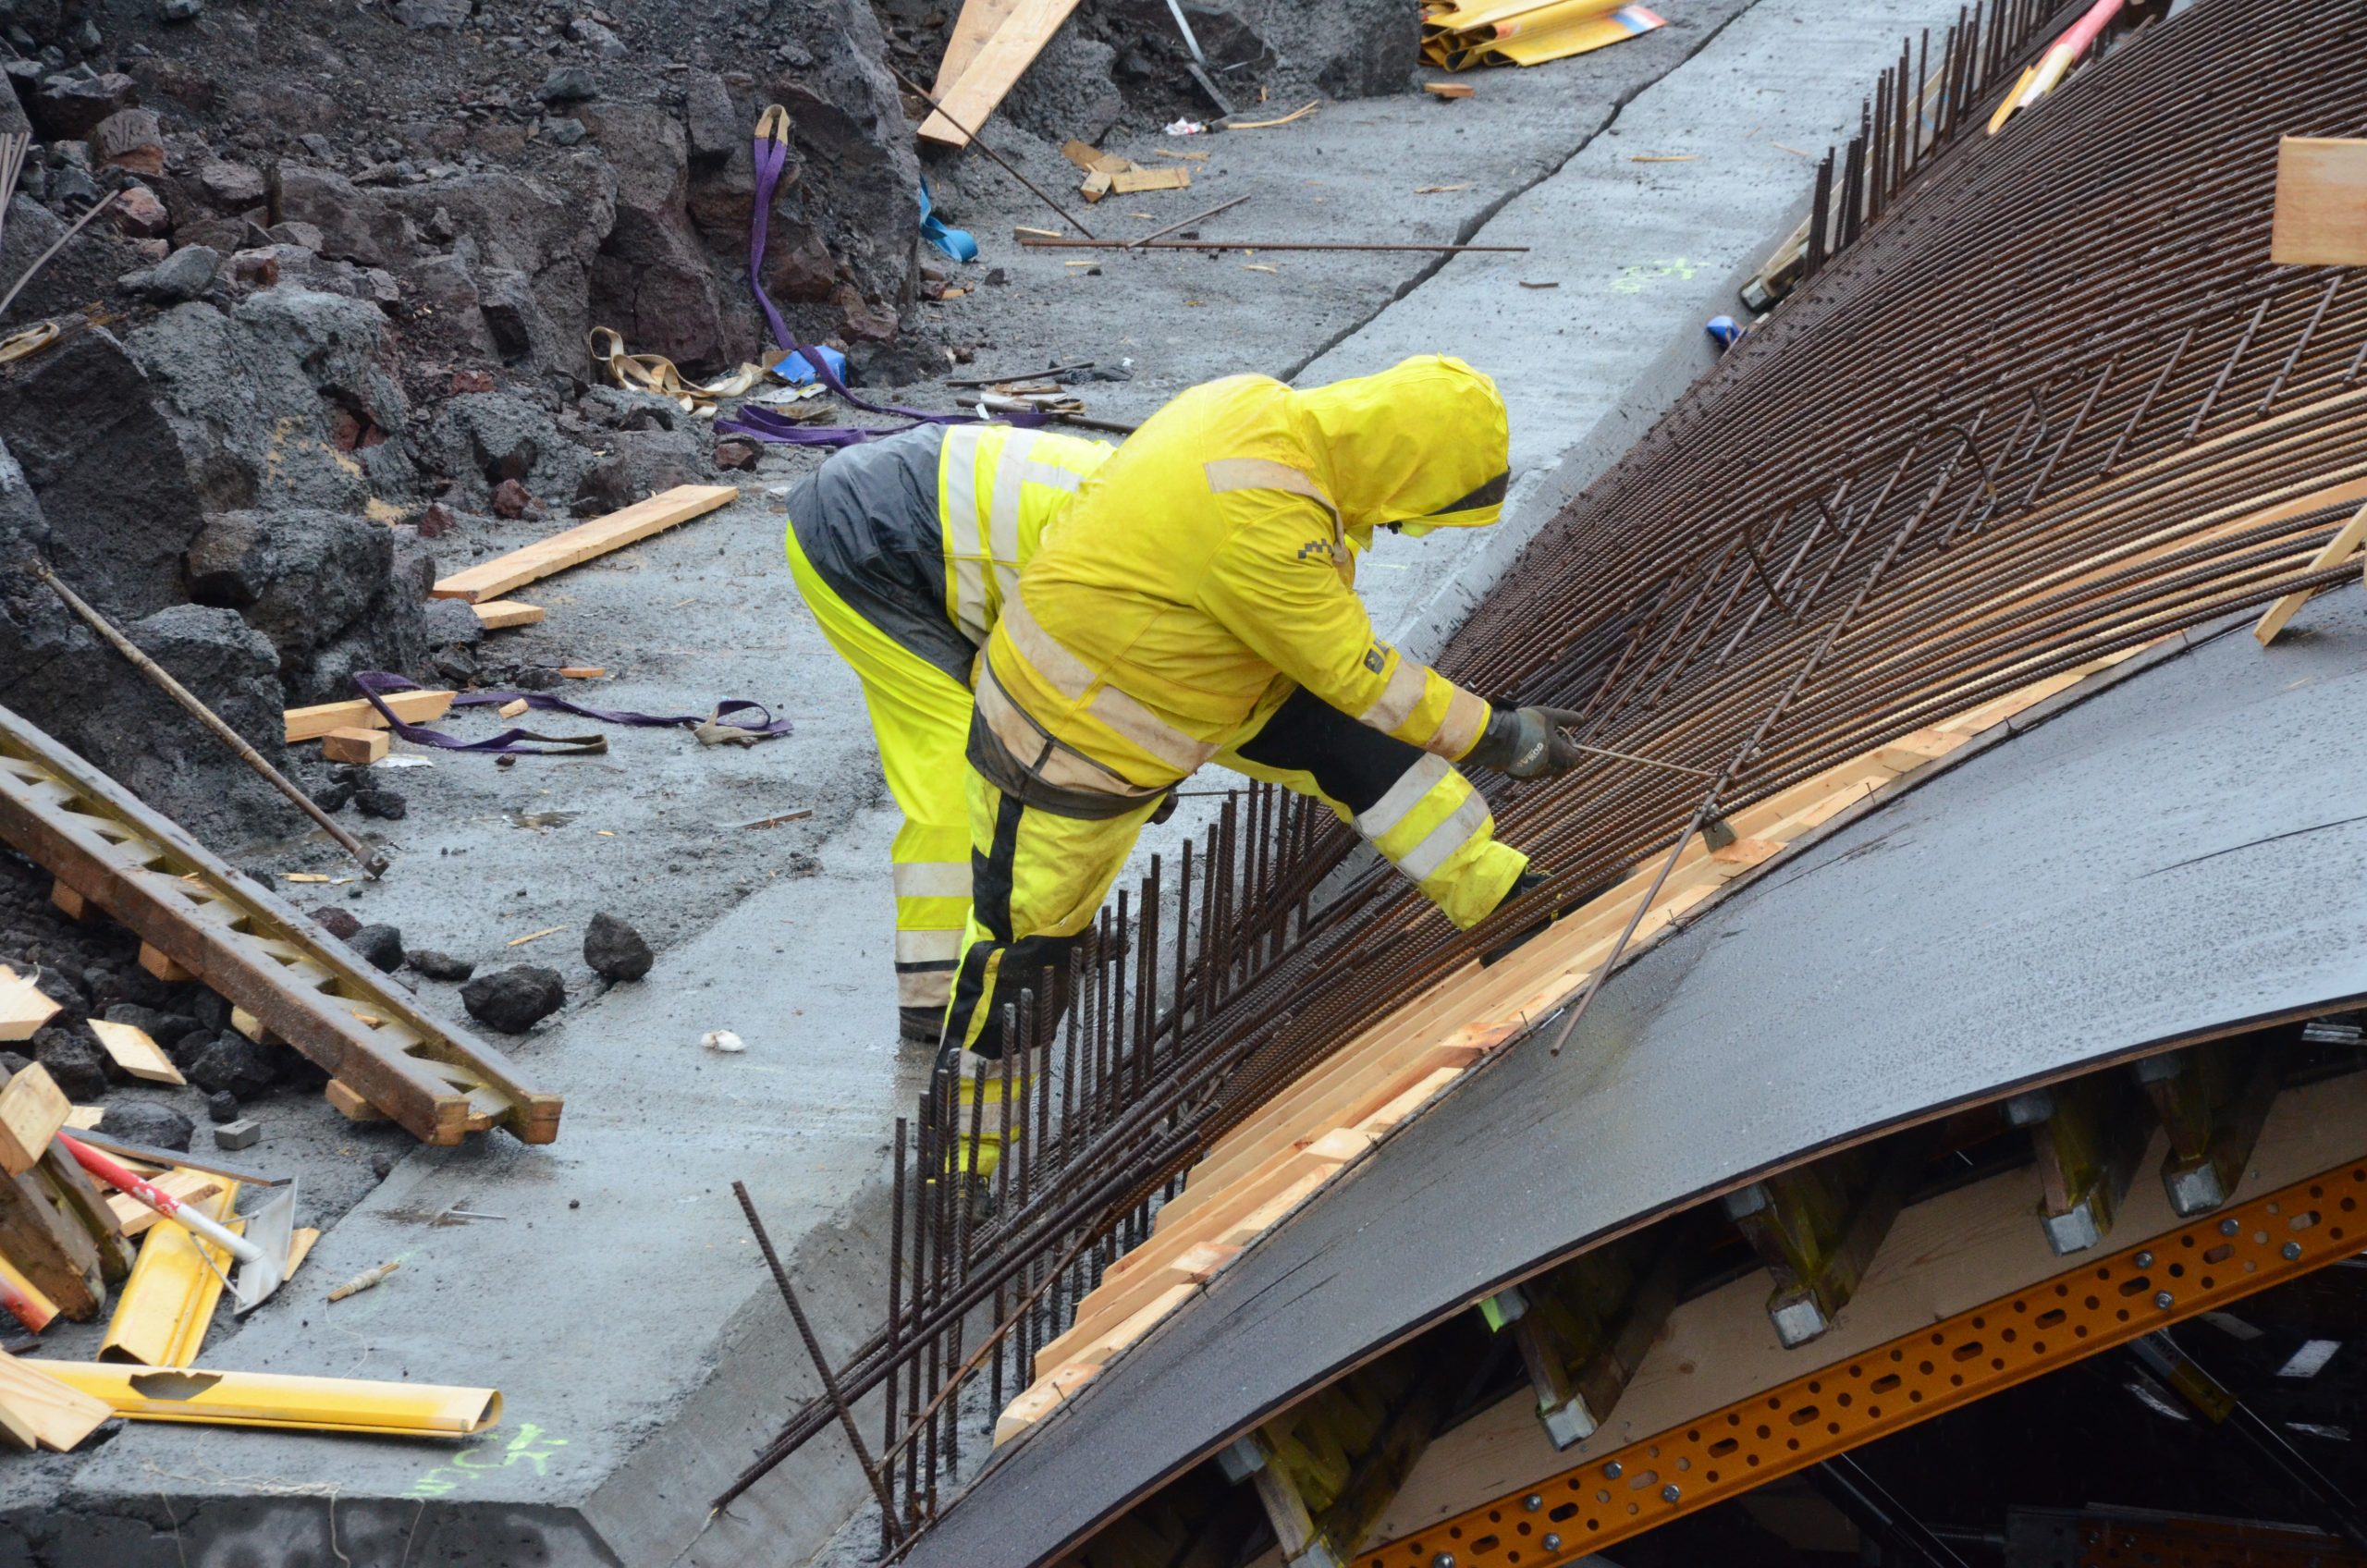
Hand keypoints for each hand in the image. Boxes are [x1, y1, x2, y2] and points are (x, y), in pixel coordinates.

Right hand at [1467, 705, 1587, 778]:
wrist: (1499, 738)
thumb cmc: (1528, 725)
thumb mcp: (1550, 715)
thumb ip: (1568, 718)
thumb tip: (1582, 719)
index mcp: (1562, 756)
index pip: (1576, 755)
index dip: (1571, 744)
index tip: (1561, 733)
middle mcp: (1551, 769)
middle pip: (1561, 763)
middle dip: (1558, 752)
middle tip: (1547, 736)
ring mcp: (1535, 774)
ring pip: (1545, 767)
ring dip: (1543, 756)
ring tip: (1532, 740)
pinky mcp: (1520, 775)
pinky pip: (1530, 769)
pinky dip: (1529, 761)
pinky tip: (1521, 748)